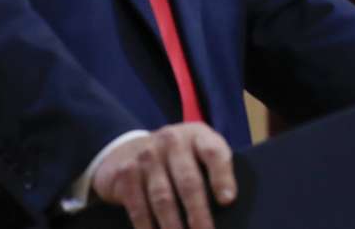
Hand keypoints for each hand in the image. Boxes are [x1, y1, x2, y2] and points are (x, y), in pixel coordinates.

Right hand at [92, 122, 235, 228]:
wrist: (127, 147)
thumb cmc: (177, 157)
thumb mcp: (197, 151)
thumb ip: (214, 169)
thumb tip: (226, 206)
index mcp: (197, 135)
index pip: (213, 152)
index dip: (222, 177)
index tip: (228, 201)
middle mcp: (171, 142)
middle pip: (188, 181)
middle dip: (198, 213)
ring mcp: (147, 157)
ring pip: (163, 197)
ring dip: (174, 226)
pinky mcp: (126, 174)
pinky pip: (138, 207)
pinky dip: (147, 227)